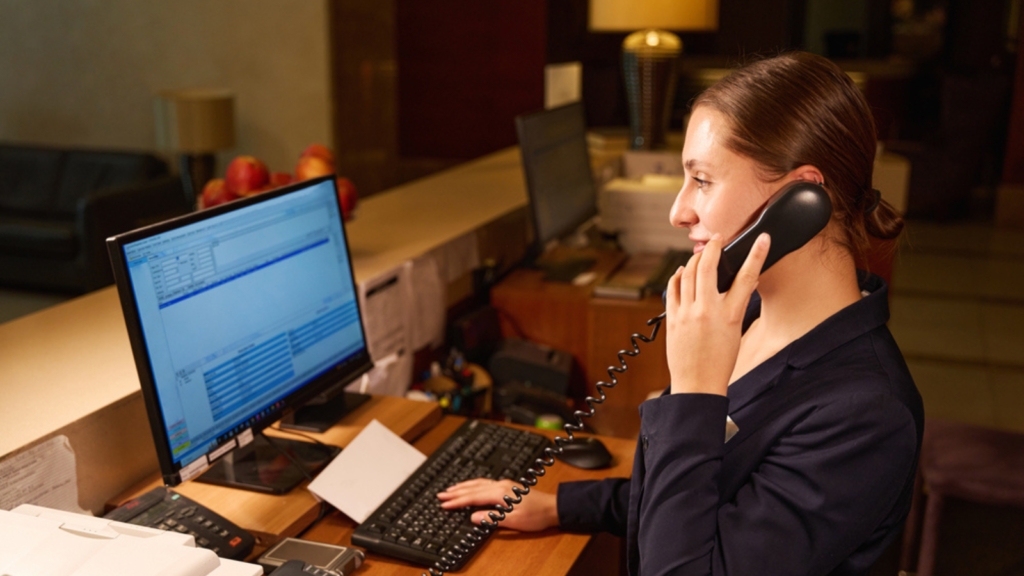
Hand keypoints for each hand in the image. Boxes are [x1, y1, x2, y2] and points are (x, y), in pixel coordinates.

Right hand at [437, 478, 557, 531]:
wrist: (553, 508)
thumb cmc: (536, 515)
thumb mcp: (514, 520)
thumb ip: (492, 518)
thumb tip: (474, 517)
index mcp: (500, 492)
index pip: (473, 497)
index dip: (457, 502)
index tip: (444, 505)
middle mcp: (500, 485)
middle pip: (473, 487)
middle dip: (455, 491)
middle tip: (440, 495)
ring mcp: (504, 484)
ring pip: (478, 483)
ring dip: (463, 486)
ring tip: (450, 489)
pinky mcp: (507, 487)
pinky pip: (484, 483)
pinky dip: (473, 484)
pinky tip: (471, 486)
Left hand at [665, 233, 769, 395]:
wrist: (698, 384)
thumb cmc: (720, 362)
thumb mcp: (736, 333)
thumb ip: (735, 307)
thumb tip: (739, 287)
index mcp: (730, 316)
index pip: (747, 277)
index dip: (757, 254)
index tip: (763, 238)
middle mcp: (707, 311)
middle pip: (709, 267)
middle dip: (714, 247)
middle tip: (717, 239)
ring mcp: (686, 313)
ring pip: (689, 273)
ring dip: (695, 259)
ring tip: (702, 254)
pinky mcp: (671, 318)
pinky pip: (673, 288)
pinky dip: (678, 276)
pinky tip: (683, 271)